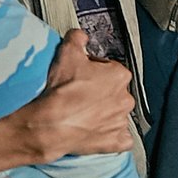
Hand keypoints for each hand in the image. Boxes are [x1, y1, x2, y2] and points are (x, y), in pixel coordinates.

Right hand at [19, 31, 136, 161]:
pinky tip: (96, 132)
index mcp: (119, 75)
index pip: (110, 69)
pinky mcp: (116, 141)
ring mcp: (121, 121)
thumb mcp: (67, 53)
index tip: (83, 76)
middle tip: (81, 95)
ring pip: (116, 114)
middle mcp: (126, 98)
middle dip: (101, 93)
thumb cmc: (61, 91)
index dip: (94, 71)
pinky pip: (120, 138)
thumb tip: (80, 36)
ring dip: (104, 114)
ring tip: (83, 114)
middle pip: (114, 92)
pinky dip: (111, 136)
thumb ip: (77, 38)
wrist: (51, 123)